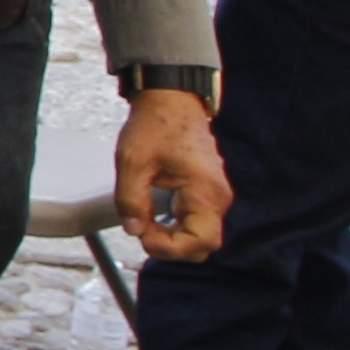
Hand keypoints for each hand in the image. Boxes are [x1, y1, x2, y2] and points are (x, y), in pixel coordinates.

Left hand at [116, 87, 230, 261]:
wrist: (171, 100)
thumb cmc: (156, 124)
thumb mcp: (133, 162)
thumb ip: (131, 200)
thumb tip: (134, 230)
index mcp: (206, 191)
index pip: (202, 242)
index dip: (171, 249)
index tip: (144, 236)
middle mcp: (218, 197)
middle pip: (204, 245)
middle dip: (172, 248)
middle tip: (143, 231)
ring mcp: (215, 195)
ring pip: (200, 235)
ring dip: (173, 239)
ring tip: (145, 224)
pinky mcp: (206, 191)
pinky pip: (197, 221)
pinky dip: (177, 228)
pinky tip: (154, 219)